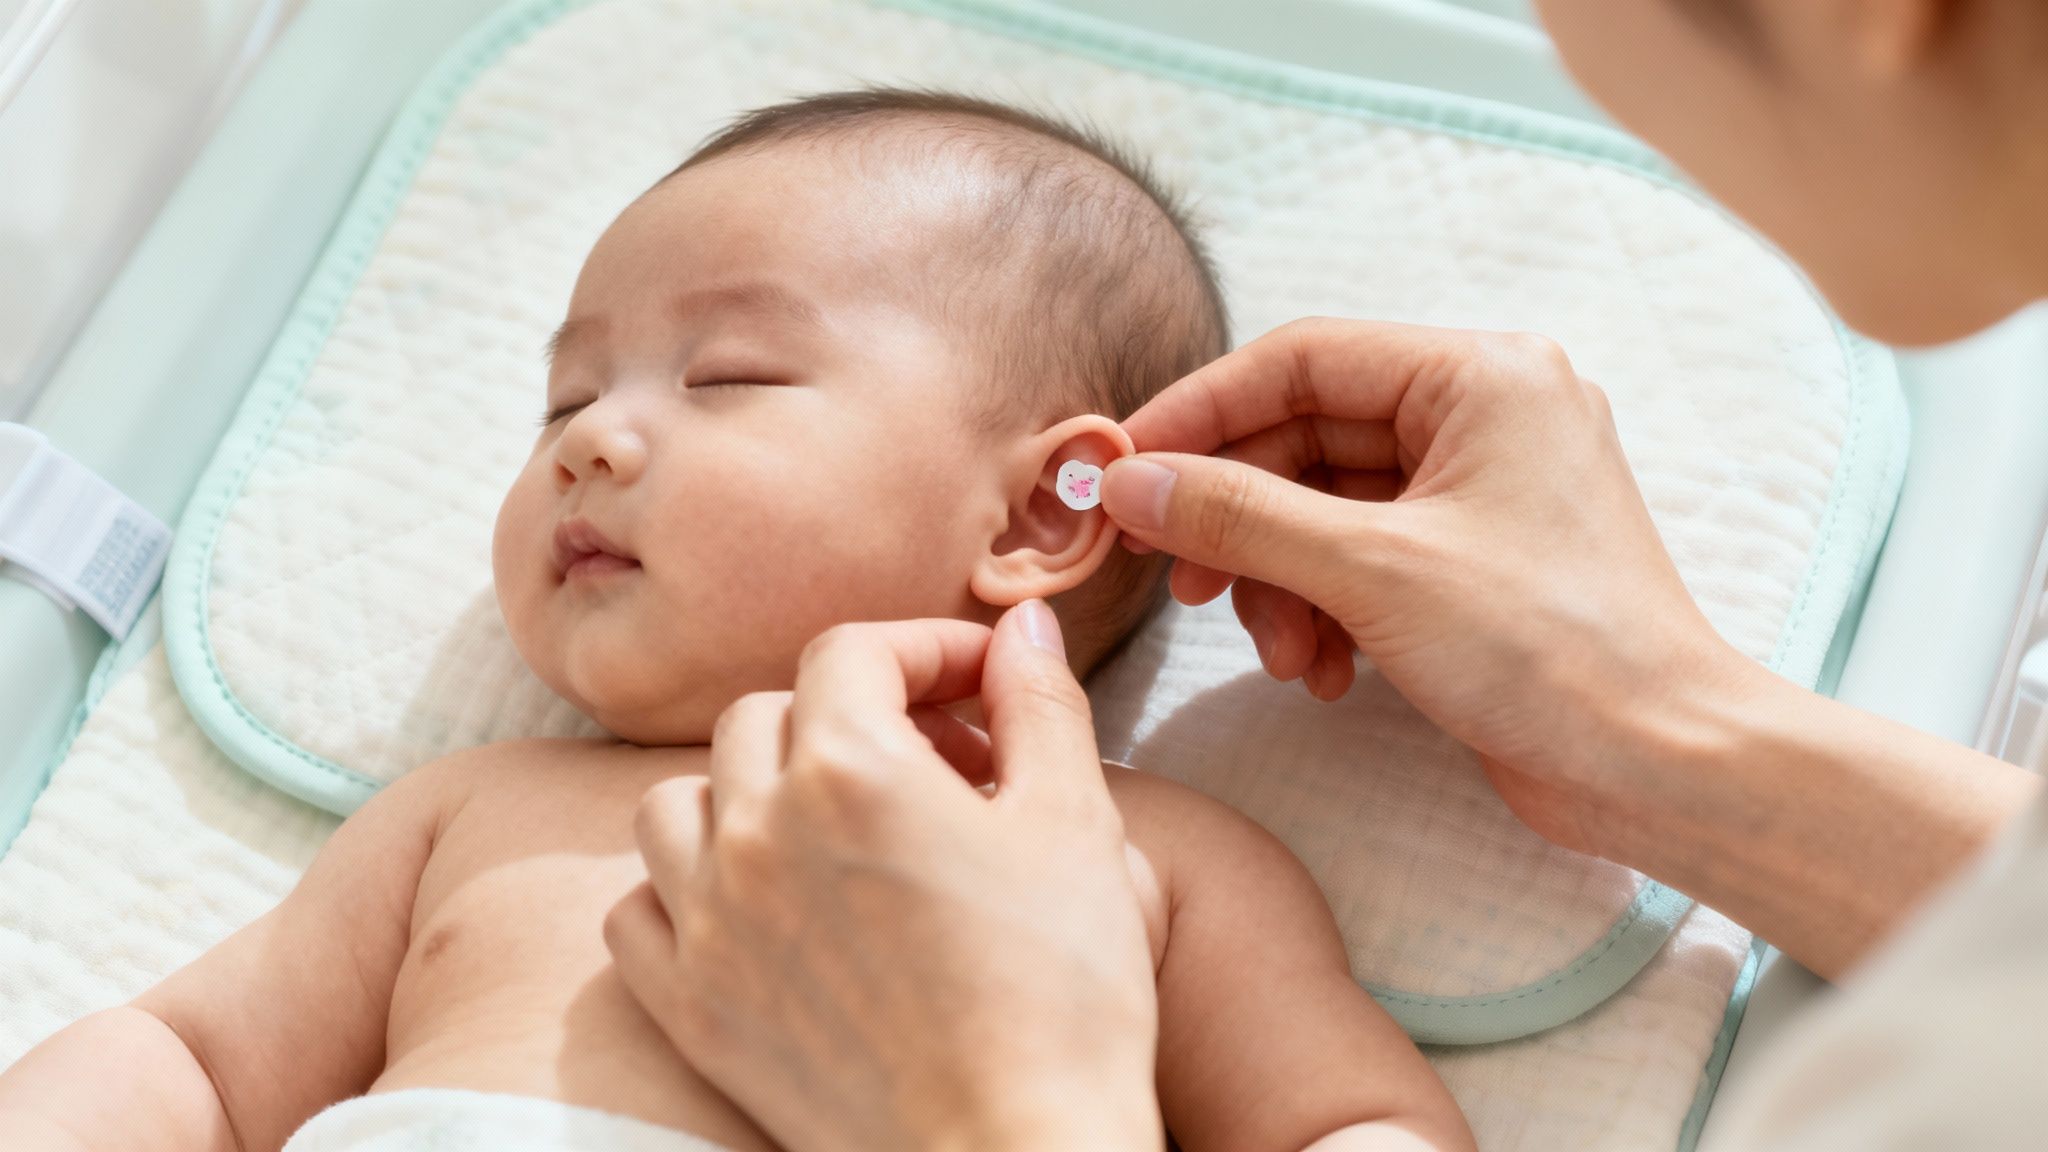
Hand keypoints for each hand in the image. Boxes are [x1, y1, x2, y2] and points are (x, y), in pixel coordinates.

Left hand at [605, 604, 1164, 1151]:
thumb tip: (1021, 622)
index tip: (977, 685)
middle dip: (850, 714)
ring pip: (678, 800)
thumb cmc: (1062, 994)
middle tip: (932, 763)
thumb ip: (1038, 703)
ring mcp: (709, 923)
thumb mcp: (1075, 824)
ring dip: (746, 788)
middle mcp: (756, 829)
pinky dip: (680, 887)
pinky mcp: (689, 1008)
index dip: (924, 649)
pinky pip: (637, 908)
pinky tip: (752, 904)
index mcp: (851, 767)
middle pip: (768, 713)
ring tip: (824, 822)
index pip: (854, 651)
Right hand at [1100, 318, 1760, 854]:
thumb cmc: (1551, 648)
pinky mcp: (1468, 566)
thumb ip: (1240, 516)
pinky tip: (1323, 672)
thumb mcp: (1372, 571)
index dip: (1201, 412)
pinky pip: (1357, 561)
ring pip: (1323, 509)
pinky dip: (1322, 611)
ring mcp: (1477, 494)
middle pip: (1306, 438)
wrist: (1660, 766)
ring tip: (1277, 653)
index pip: (1303, 359)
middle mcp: (1483, 417)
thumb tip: (1128, 480)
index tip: (1122, 468)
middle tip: (1177, 578)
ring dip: (1278, 581)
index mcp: (1481, 376)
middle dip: (1239, 518)